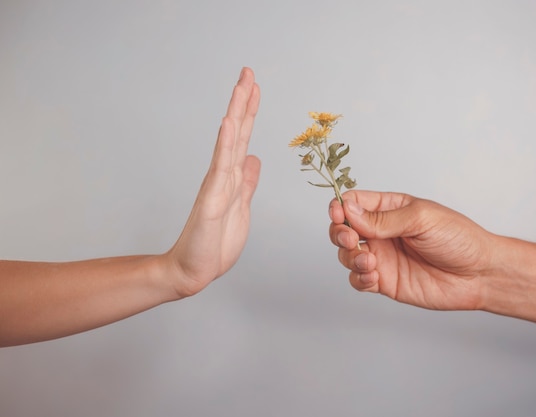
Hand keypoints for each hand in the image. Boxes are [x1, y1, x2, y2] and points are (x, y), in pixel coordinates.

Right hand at [165, 67, 260, 296]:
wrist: (193, 269)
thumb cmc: (215, 242)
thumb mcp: (241, 207)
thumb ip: (246, 182)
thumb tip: (254, 158)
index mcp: (231, 177)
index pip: (243, 138)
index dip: (249, 113)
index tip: (255, 87)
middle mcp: (222, 175)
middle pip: (236, 132)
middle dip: (243, 101)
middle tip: (248, 72)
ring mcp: (216, 185)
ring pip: (229, 142)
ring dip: (236, 113)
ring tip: (241, 86)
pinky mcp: (212, 200)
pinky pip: (220, 167)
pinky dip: (226, 143)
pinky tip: (229, 122)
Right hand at [329, 190, 496, 309]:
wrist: (479, 274)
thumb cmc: (458, 238)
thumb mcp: (420, 219)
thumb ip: (382, 219)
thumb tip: (348, 210)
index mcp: (390, 209)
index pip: (354, 202)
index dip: (340, 207)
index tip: (339, 214)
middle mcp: (382, 232)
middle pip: (343, 229)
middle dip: (339, 233)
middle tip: (351, 239)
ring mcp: (383, 257)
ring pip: (346, 255)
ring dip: (349, 257)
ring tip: (369, 261)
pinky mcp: (385, 281)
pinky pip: (358, 280)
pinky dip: (358, 277)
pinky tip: (373, 275)